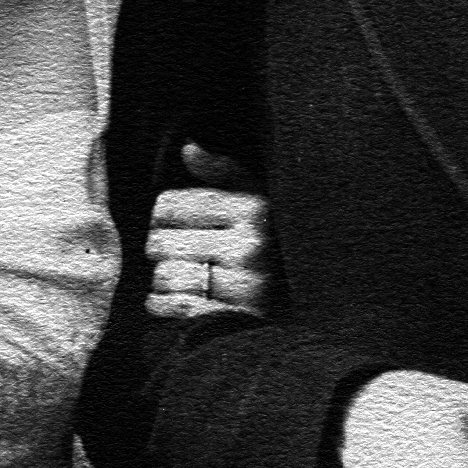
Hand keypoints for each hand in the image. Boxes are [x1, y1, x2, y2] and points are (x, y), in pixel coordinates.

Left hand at [146, 143, 277, 318]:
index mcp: (253, 210)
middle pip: (159, 241)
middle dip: (160, 247)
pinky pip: (173, 306)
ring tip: (182, 275)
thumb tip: (188, 148)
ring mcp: (241, 286)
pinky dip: (163, 303)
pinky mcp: (231, 318)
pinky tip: (177, 297)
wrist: (308, 299)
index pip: (168, 205)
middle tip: (176, 251)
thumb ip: (222, 173)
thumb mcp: (259, 199)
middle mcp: (249, 246)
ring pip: (164, 275)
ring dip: (164, 278)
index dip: (161, 214)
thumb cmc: (273, 242)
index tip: (170, 222)